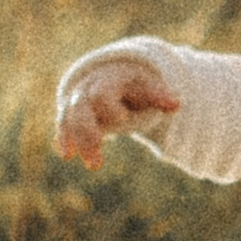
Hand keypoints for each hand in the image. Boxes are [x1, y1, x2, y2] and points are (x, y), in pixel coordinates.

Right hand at [54, 58, 180, 166]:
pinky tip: (66, 154)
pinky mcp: (71, 115)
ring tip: (94, 165)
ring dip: (78, 142)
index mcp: (107, 82)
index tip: (122, 119)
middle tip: (97, 156)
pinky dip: (64, 139)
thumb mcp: (147, 87)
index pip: (102, 94)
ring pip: (70, 120)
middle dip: (87, 133)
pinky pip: (63, 126)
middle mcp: (87, 91)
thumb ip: (159, 95)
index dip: (110, 107)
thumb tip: (176, 104)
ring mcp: (77, 103)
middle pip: (81, 109)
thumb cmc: (134, 86)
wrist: (111, 76)